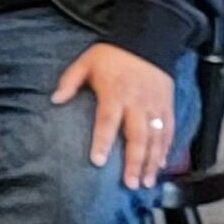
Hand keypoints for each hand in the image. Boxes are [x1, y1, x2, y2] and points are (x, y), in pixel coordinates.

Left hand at [52, 41, 177, 189]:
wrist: (148, 39)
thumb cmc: (113, 54)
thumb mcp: (86, 62)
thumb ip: (70, 82)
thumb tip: (54, 100)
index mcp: (115, 93)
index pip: (107, 121)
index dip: (102, 142)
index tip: (98, 161)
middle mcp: (137, 103)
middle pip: (137, 137)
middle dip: (134, 162)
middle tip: (129, 183)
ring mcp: (155, 106)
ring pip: (156, 139)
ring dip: (151, 162)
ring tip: (146, 183)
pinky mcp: (168, 106)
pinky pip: (169, 131)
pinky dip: (166, 149)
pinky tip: (160, 165)